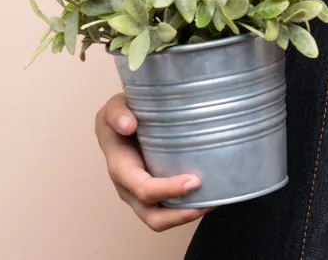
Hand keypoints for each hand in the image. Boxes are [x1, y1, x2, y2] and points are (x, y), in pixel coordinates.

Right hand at [95, 93, 212, 231]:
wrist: (119, 121)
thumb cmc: (121, 115)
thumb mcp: (114, 107)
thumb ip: (117, 113)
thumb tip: (129, 125)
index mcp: (119, 166)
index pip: (142, 188)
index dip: (168, 189)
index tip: (194, 181)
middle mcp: (128, 187)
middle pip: (151, 216)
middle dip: (181, 214)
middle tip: (209, 201)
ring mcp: (139, 194)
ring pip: (161, 220)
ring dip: (187, 216)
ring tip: (213, 203)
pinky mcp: (154, 193)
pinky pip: (168, 210)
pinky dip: (187, 209)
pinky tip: (208, 196)